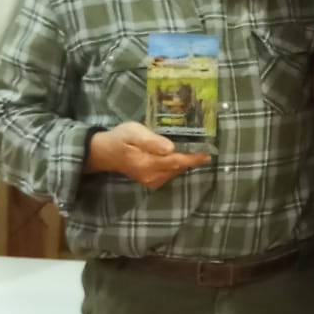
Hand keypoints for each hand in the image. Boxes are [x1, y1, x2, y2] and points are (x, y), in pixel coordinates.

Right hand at [87, 121, 208, 190]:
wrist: (105, 152)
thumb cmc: (120, 138)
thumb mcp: (133, 132)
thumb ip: (151, 141)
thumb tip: (171, 148)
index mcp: (148, 164)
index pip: (176, 162)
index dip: (193, 158)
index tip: (208, 153)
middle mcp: (152, 176)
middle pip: (179, 168)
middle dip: (192, 158)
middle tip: (204, 145)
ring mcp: (152, 180)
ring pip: (176, 171)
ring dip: (185, 162)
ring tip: (195, 148)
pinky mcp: (152, 181)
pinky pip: (170, 173)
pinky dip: (178, 165)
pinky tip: (180, 154)